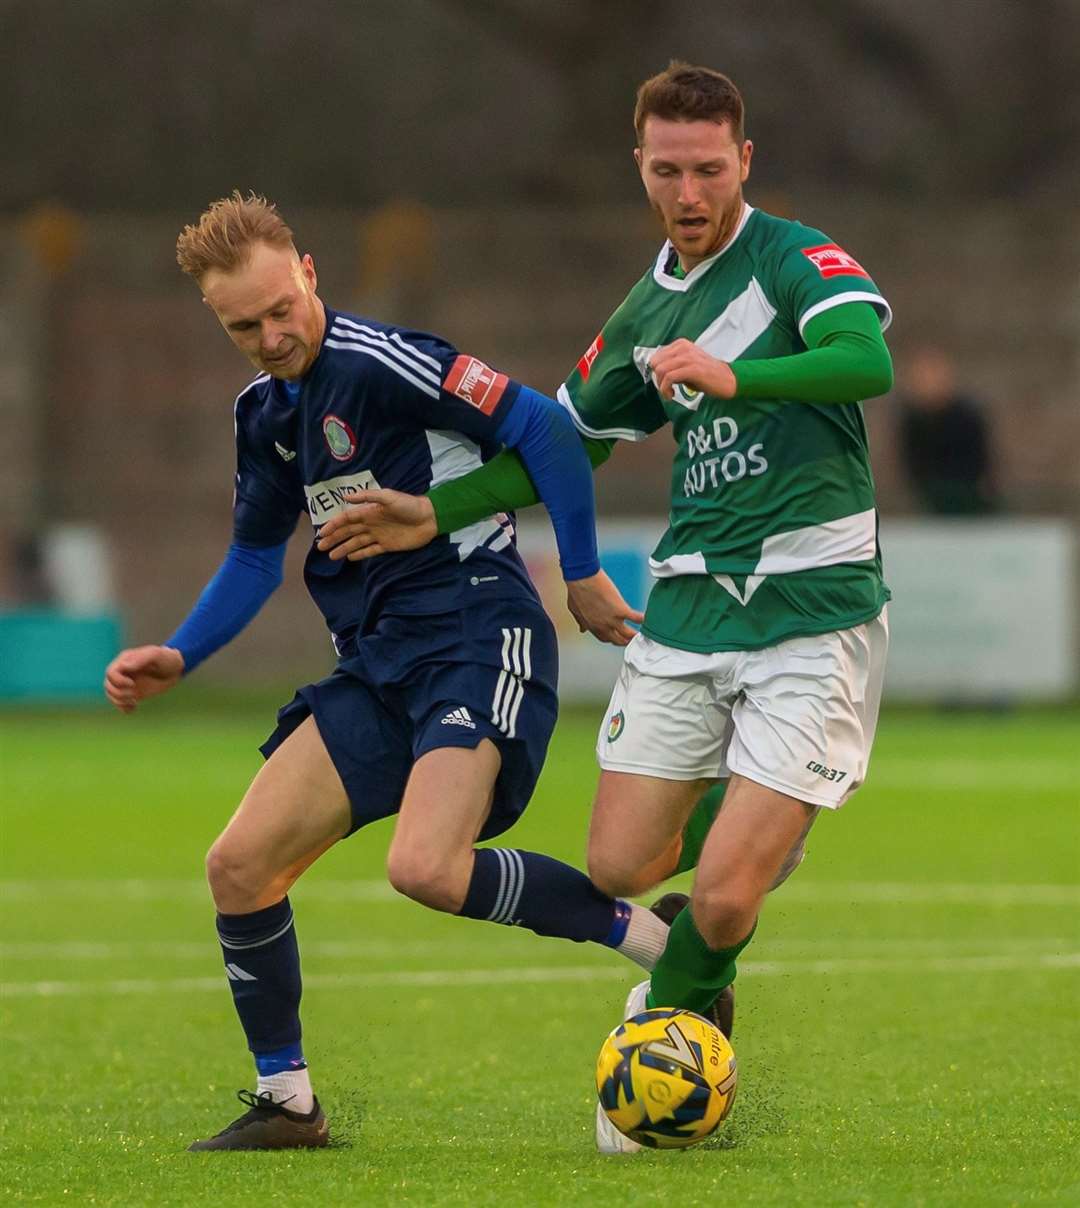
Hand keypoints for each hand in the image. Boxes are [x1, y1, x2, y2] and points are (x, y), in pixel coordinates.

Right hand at [104, 645, 184, 712]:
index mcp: (125, 661)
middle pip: (108, 685)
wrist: (176, 669)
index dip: (118, 681)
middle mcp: (123, 672)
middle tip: (134, 695)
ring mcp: (127, 683)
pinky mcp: (133, 693)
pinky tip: (134, 708)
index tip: (132, 684)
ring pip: (111, 694)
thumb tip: (124, 667)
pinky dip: (123, 708)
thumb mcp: (156, 655)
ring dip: (120, 701)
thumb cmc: (167, 659)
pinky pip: (120, 703)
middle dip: (119, 693)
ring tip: (134, 702)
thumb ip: (141, 659)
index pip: (110, 673)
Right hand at [316, 489, 437, 560]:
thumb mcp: (388, 496)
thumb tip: (345, 497)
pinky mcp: (388, 545)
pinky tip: (350, 558)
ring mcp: (379, 535)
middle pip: (348, 532)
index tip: (321, 533)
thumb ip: (367, 497)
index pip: (346, 519)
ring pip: (356, 542)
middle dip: (334, 538)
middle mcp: (371, 524)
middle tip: (320, 547)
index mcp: (369, 512)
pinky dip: (360, 554)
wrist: (429, 518)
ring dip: (343, 548)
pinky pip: (370, 550)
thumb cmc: (409, 505)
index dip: (333, 525)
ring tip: (331, 556)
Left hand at [565, 570, 644, 645]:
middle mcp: (602, 626)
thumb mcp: (574, 609)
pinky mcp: (621, 609)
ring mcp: (612, 619)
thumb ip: (580, 620)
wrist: (581, 579)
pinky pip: (635, 618)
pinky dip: (643, 619)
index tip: (616, 638)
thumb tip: (582, 628)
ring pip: (628, 634)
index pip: (604, 638)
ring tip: (642, 634)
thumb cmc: (576, 590)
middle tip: (631, 640)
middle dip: (625, 641)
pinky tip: (647, 619)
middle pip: (617, 640)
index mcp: (592, 625)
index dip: (611, 639)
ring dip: (635, 635)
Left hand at [649, 339, 736, 400]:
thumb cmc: (707, 374)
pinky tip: (671, 395)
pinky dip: (666, 389)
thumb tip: (657, 372)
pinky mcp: (692, 369)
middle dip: (657, 378)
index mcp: (681, 344)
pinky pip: (669, 378)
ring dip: (661, 386)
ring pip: (660, 370)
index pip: (656, 356)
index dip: (657, 371)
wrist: (728, 379)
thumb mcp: (688, 364)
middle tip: (666, 388)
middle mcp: (683, 348)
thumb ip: (673, 365)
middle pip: (656, 362)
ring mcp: (688, 357)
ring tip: (669, 393)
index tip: (664, 381)